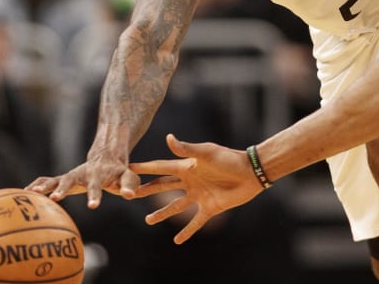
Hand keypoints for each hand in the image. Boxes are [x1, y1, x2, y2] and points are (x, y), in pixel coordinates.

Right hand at [26, 148, 138, 208]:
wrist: (107, 157)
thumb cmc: (119, 172)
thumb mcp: (128, 177)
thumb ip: (129, 186)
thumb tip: (130, 196)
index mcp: (99, 175)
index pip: (97, 186)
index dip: (95, 195)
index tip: (93, 206)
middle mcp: (82, 174)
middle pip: (70, 181)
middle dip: (62, 190)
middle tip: (54, 199)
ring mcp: (71, 176)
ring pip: (55, 180)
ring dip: (44, 186)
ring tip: (33, 193)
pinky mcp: (63, 180)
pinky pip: (47, 181)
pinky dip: (36, 185)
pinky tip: (24, 193)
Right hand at [128, 134, 261, 243]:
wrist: (251, 172)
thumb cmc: (229, 159)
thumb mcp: (207, 153)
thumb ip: (187, 149)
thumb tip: (168, 138)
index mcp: (187, 167)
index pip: (161, 168)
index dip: (144, 169)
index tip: (127, 169)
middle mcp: (190, 182)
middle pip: (164, 187)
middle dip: (147, 191)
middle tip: (129, 196)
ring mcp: (199, 196)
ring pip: (176, 207)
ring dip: (162, 214)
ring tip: (148, 220)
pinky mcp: (210, 207)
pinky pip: (196, 222)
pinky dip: (187, 231)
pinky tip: (177, 241)